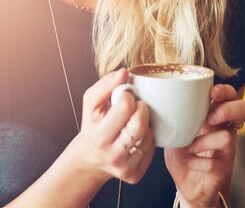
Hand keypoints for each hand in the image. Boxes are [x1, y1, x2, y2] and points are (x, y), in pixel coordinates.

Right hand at [74, 69, 154, 183]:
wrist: (90, 158)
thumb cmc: (94, 124)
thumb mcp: (91, 103)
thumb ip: (105, 84)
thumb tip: (124, 72)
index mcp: (99, 135)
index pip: (125, 108)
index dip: (128, 96)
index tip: (126, 96)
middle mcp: (111, 154)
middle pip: (140, 124)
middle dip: (142, 108)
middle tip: (136, 105)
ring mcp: (124, 167)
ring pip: (149, 136)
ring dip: (146, 124)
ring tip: (134, 122)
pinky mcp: (135, 175)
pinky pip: (152, 150)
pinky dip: (148, 139)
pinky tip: (137, 137)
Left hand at [165, 84, 244, 206]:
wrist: (185, 184)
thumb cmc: (182, 153)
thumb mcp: (176, 131)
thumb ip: (177, 117)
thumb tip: (165, 102)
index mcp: (215, 116)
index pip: (230, 95)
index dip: (225, 91)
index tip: (212, 92)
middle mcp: (225, 129)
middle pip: (243, 108)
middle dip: (226, 109)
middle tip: (209, 119)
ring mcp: (227, 148)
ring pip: (227, 137)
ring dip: (203, 142)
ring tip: (190, 148)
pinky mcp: (224, 168)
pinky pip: (213, 162)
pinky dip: (196, 162)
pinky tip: (190, 163)